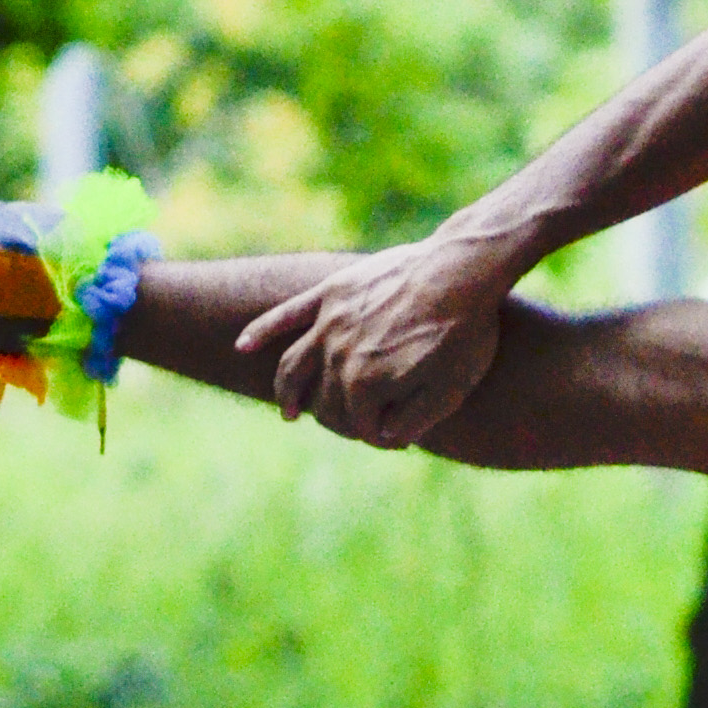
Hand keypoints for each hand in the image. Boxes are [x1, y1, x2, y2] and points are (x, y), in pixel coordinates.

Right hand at [235, 237, 517, 444]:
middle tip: (361, 426)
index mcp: (365, 384)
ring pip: (293, 365)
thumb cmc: (464, 333)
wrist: (462, 269)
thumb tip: (384, 436)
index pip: (360, 425)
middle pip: (325, 400)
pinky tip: (243, 346)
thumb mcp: (451, 390)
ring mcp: (329, 321)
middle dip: (341, 420)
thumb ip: (414, 421)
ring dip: (288, 393)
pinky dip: (262, 331)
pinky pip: (286, 314)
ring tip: (289, 414)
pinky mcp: (331, 292)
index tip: (398, 438)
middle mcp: (336, 354)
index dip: (380, 436)